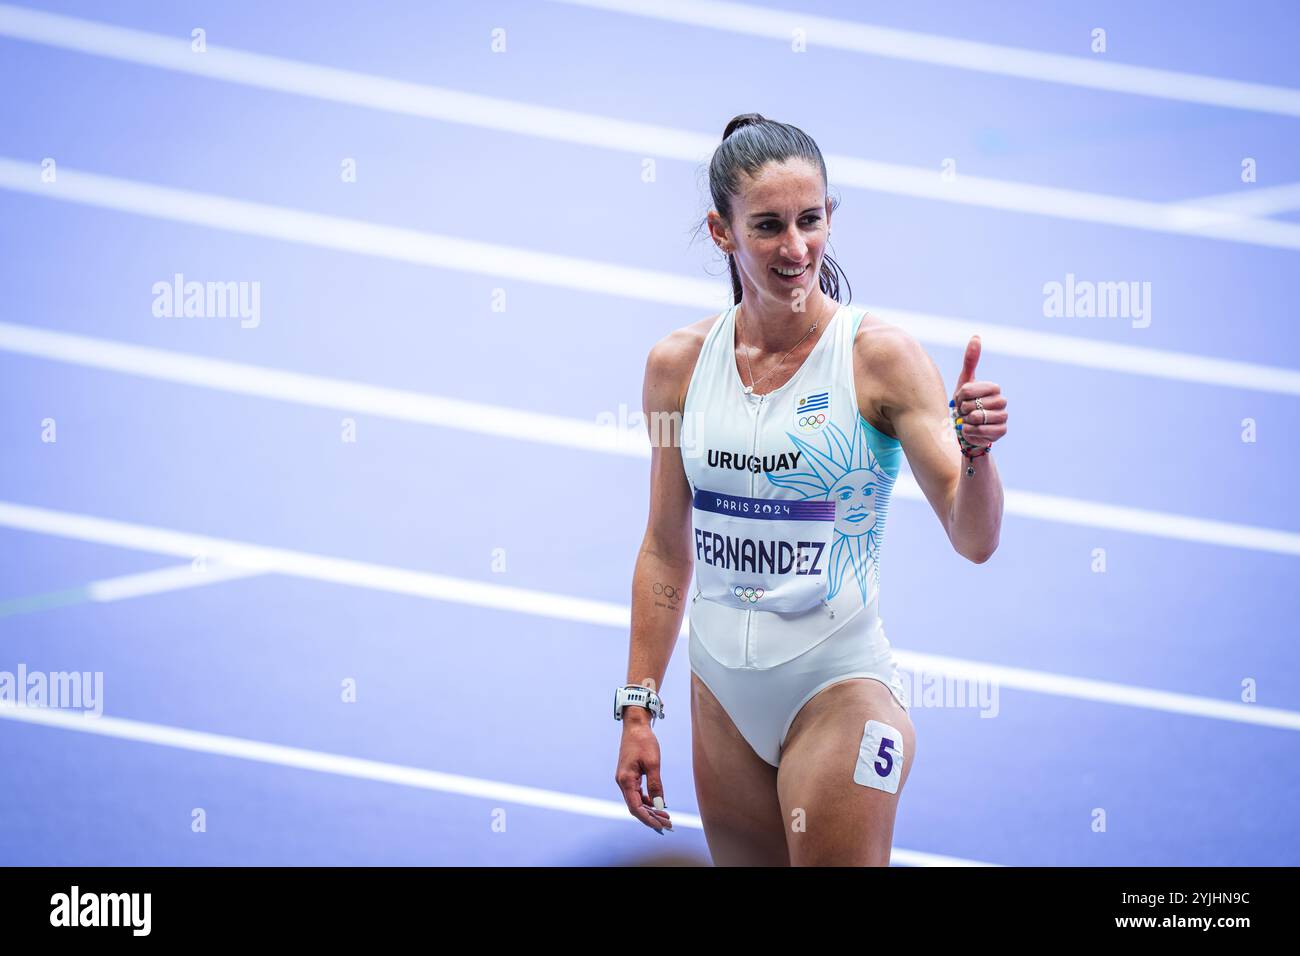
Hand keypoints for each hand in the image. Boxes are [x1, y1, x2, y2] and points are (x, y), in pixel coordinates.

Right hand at [615, 720, 672, 833]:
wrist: (635, 725)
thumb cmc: (644, 741)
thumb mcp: (653, 763)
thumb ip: (656, 786)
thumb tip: (660, 805)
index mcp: (625, 780)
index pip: (635, 808)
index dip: (648, 819)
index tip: (662, 826)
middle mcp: (622, 782)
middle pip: (635, 807)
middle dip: (651, 817)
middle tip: (668, 824)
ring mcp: (624, 779)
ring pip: (636, 801)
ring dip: (650, 810)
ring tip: (665, 817)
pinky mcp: (629, 775)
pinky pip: (636, 793)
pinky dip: (647, 801)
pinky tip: (658, 803)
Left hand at [951, 335, 1006, 449]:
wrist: (968, 430)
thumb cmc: (966, 405)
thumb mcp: (965, 382)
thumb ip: (971, 361)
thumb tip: (976, 336)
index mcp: (994, 388)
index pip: (967, 390)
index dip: (960, 397)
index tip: (961, 400)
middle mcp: (1002, 401)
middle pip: (971, 405)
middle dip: (962, 410)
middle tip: (964, 413)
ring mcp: (1003, 416)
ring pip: (977, 418)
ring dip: (966, 421)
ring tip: (968, 421)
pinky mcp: (1001, 431)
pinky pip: (981, 431)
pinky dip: (971, 432)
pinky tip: (971, 431)